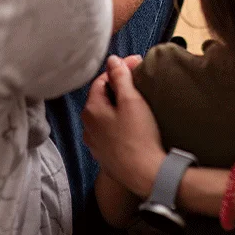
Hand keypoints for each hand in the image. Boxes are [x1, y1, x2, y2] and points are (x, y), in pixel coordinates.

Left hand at [82, 55, 165, 197]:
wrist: (147, 175)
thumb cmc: (139, 136)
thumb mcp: (131, 100)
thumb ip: (120, 77)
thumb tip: (112, 59)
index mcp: (91, 110)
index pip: (101, 80)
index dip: (119, 70)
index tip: (136, 64)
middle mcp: (87, 126)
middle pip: (102, 97)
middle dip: (119, 86)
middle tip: (138, 79)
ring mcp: (95, 143)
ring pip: (106, 115)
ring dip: (119, 105)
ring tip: (137, 100)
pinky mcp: (105, 156)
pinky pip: (110, 131)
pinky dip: (119, 122)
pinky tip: (133, 123)